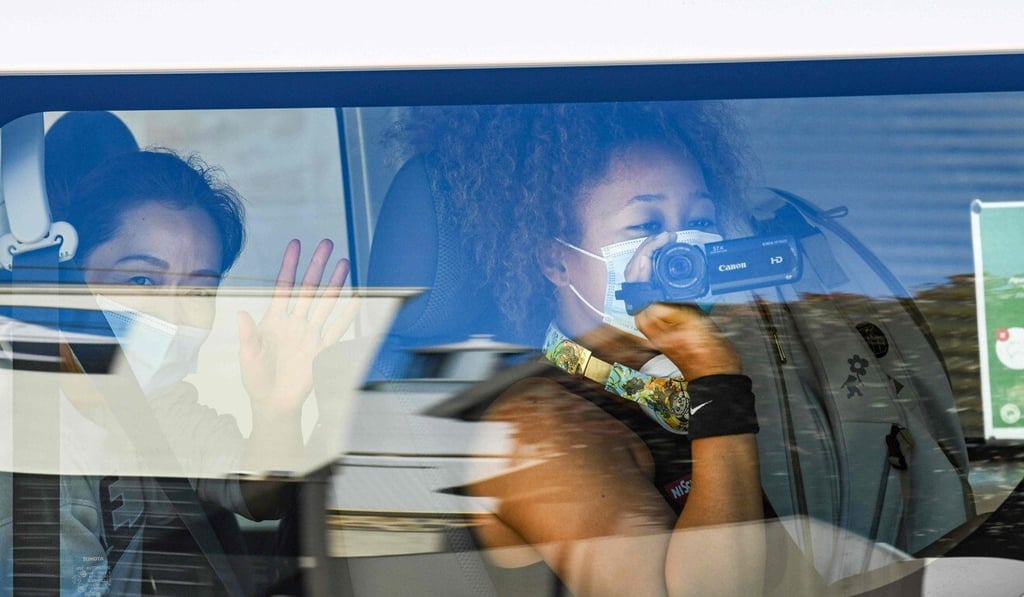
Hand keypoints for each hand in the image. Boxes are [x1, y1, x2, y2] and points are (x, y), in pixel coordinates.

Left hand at [237, 239, 358, 416]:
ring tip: (344, 263)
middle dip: (317, 265)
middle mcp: (295, 322)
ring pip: (325, 302)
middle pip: (308, 288)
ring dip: (335, 283)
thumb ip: (248, 335)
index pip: (284, 287)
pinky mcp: (322, 349)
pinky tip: (356, 299)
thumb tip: (242, 313)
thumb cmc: (256, 379)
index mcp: (274, 320)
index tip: (296, 245)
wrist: (273, 403)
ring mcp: (310, 334)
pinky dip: (348, 315)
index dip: (290, 266)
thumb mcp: (248, 356)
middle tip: (326, 244)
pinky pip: (338, 328)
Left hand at [624, 232, 740, 378]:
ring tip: (668, 244)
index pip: (635, 276)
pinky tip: (676, 263)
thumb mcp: (686, 318)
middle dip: (649, 252)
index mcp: (646, 314)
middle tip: (667, 237)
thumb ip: (666, 295)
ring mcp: (658, 315)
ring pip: (648, 280)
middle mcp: (647, 314)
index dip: (646, 253)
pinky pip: (662, 287)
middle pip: (638, 275)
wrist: (717, 373)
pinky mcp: (671, 315)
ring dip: (655, 259)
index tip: (664, 240)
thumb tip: (650, 270)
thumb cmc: (704, 350)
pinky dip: (667, 272)